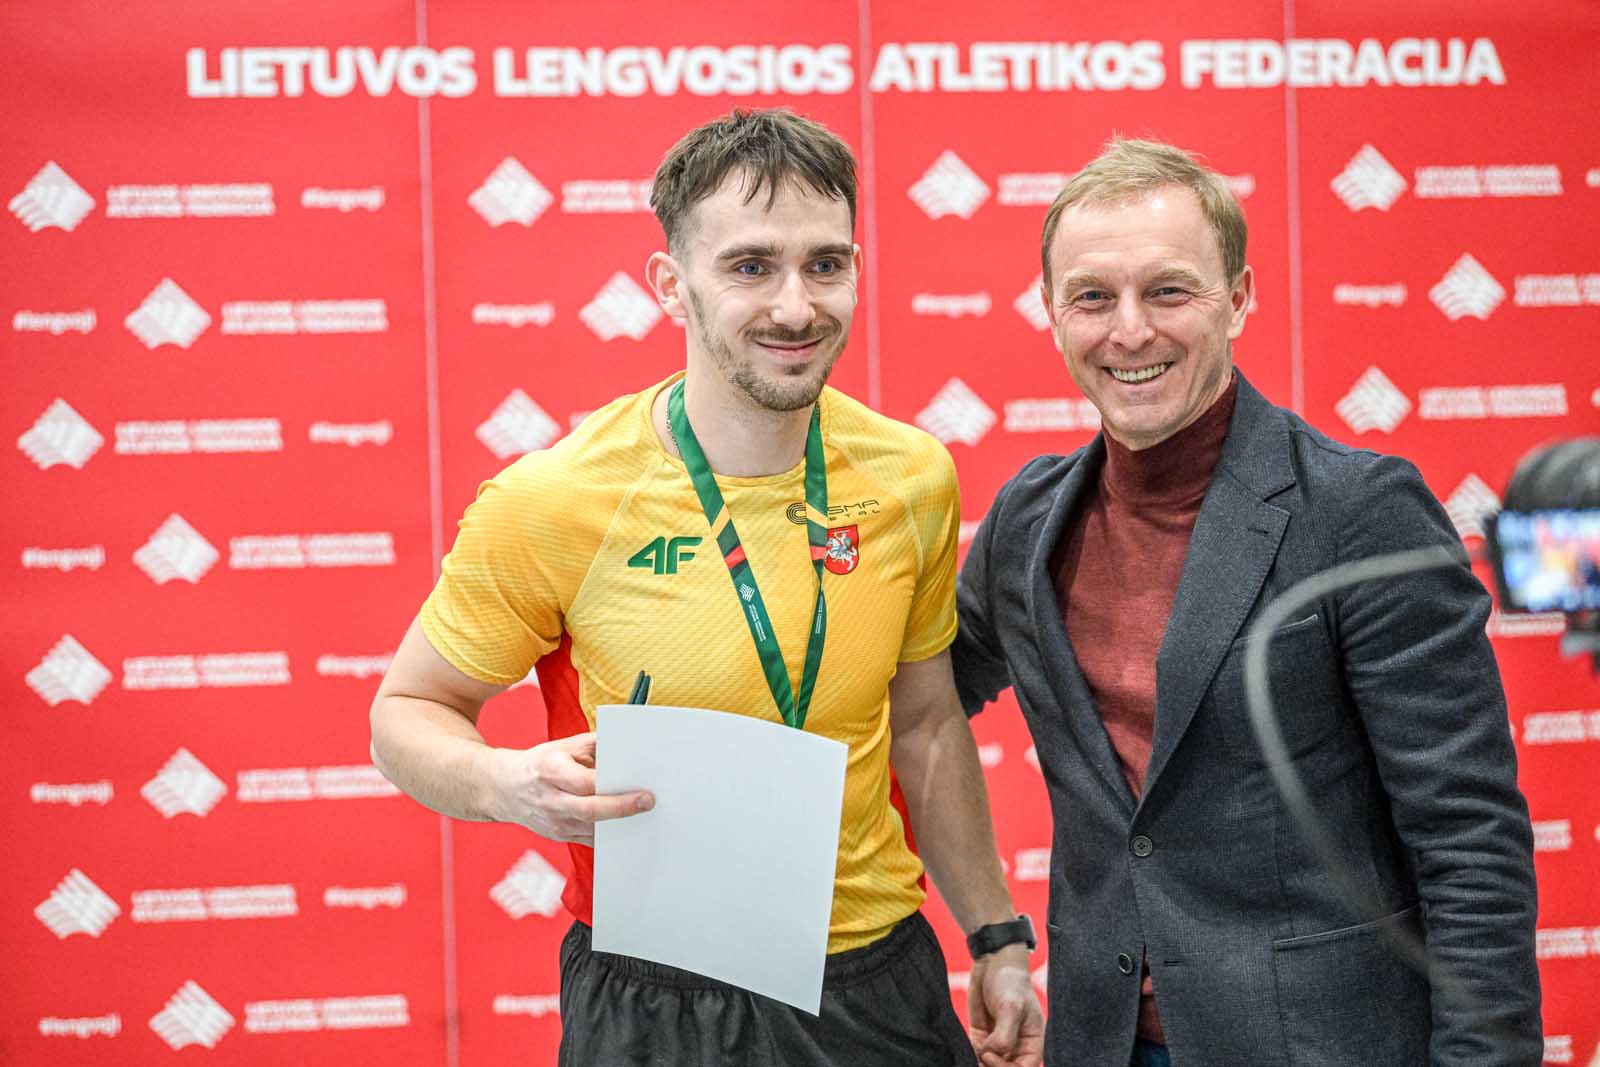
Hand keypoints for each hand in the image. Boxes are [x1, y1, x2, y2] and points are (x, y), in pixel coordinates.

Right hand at [487, 732, 652, 844]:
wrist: (503, 789)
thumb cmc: (539, 765)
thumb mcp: (563, 747)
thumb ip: (595, 746)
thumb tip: (626, 746)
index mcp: (551, 773)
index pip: (586, 784)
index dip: (613, 789)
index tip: (640, 789)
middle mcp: (552, 801)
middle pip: (590, 811)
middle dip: (621, 809)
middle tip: (648, 803)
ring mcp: (554, 823)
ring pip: (592, 829)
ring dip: (619, 826)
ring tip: (645, 817)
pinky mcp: (559, 836)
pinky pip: (589, 840)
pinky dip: (609, 837)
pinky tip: (629, 829)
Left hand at [969, 944, 1043, 1066]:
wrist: (993, 962)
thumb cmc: (1010, 982)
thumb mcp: (1011, 1007)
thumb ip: (1004, 1035)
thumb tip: (989, 1055)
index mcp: (1033, 1042)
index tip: (988, 1056)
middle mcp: (1017, 1046)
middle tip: (979, 1057)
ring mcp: (998, 1042)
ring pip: (988, 1065)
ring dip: (979, 1063)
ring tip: (970, 1054)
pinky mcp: (981, 1036)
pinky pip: (975, 1054)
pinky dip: (970, 1055)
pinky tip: (965, 1048)